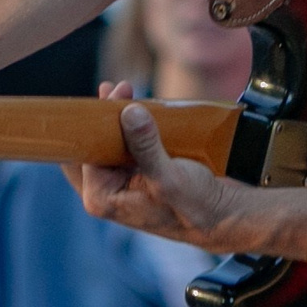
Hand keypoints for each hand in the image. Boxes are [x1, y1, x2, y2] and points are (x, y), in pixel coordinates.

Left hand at [72, 82, 249, 249]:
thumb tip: (129, 112)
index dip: (94, 121)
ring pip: (107, 144)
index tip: (111, 94)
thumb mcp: (169, 178)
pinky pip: (124, 146)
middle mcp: (105, 191)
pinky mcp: (137, 175)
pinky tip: (137, 107)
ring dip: (115, 118)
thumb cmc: (195, 206)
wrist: (222, 217)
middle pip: (91, 146)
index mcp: (101, 197)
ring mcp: (120, 183)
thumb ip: (146, 146)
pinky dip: (129, 127)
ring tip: (125, 91)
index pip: (84, 151)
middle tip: (116, 89)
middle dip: (101, 116)